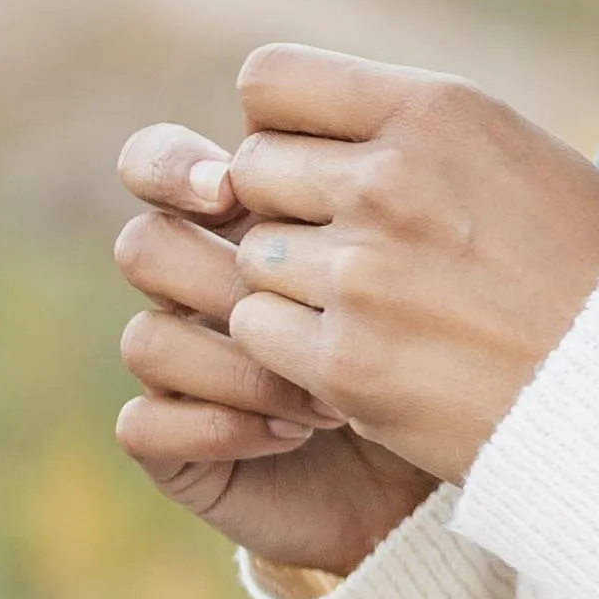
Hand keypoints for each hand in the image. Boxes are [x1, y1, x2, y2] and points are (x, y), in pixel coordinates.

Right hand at [113, 134, 439, 575]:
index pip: (159, 164)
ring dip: (237, 367)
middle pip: (143, 247)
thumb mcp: (427, 254)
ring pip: (145, 339)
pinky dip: (216, 426)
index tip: (227, 190)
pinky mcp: (174, 445)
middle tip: (302, 312)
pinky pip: (143, 423)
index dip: (169, 167)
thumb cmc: (449, 340)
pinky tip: (292, 435)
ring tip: (328, 398)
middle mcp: (199, 289)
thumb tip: (358, 142)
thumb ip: (379, 187)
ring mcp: (182, 368)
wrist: (455, 456)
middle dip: (214, 277)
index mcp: (242, 222)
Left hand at [186, 46, 598, 489]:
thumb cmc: (586, 273)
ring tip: (369, 310)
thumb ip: (418, 132)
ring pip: (255, 256)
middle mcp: (390, 181)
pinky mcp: (346, 362)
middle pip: (253, 171)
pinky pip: (259, 330)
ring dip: (293, 284)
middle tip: (345, 250)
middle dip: (288, 209)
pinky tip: (357, 354)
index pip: (271, 81)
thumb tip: (320, 129)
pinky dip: (292, 348)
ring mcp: (362, 274)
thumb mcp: (521, 157)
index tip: (312, 163)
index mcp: (437, 112)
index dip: (278, 125)